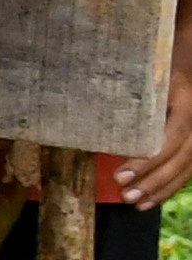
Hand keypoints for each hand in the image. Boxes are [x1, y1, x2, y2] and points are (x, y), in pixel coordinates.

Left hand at [128, 22, 191, 211]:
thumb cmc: (149, 62)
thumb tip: (79, 111)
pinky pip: (189, 167)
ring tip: (136, 203)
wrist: (180, 56)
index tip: (120, 175)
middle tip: (126, 195)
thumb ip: (122, 94)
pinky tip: (152, 200)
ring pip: (188, 165)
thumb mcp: (139, 73)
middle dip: (154, 179)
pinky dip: (171, 186)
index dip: (148, 160)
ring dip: (162, 188)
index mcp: (183, 99)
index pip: (172, 136)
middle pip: (183, 156)